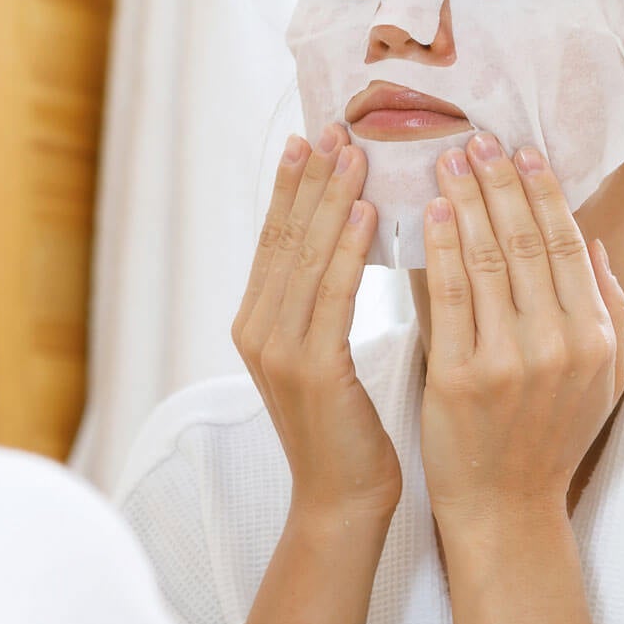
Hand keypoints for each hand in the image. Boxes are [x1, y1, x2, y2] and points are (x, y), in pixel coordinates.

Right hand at [232, 124, 397, 519]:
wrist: (342, 501)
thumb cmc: (350, 429)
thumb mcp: (329, 353)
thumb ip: (326, 301)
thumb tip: (352, 235)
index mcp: (258, 322)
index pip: (276, 237)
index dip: (293, 184)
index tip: (314, 135)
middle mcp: (257, 328)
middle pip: (284, 234)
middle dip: (310, 176)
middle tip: (333, 123)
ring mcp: (276, 348)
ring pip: (305, 254)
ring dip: (331, 197)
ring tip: (354, 150)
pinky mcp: (309, 367)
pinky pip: (330, 293)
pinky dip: (347, 247)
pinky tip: (367, 210)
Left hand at [418, 133, 623, 532]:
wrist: (504, 508)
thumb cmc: (549, 438)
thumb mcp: (601, 380)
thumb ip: (605, 311)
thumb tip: (594, 246)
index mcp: (594, 339)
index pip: (568, 245)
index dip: (543, 192)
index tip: (520, 151)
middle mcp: (558, 345)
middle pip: (528, 242)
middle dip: (499, 183)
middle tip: (476, 138)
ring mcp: (509, 362)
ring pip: (487, 260)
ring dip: (465, 201)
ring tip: (446, 159)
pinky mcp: (460, 378)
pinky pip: (447, 297)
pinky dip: (438, 248)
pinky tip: (427, 212)